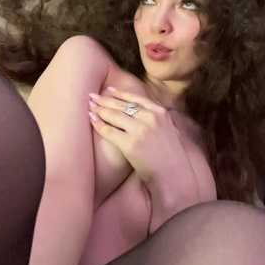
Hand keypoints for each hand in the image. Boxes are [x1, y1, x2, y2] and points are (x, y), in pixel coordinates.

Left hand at [88, 87, 198, 208]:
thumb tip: (144, 113)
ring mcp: (140, 130)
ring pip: (114, 115)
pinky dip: (98, 124)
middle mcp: (150, 118)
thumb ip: (158, 119)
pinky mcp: (130, 144)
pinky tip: (92, 119)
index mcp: (160, 112)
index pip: (136, 98)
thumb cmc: (172, 156)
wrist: (174, 175)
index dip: (120, 94)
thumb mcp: (170, 130)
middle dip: (105, 100)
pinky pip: (109, 131)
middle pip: (122, 105)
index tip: (108, 90)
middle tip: (92, 96)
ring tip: (90, 106)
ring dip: (99, 109)